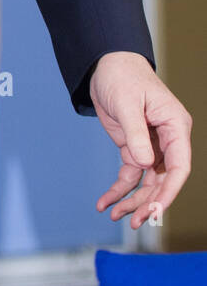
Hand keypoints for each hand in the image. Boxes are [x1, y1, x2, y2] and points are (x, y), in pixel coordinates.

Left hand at [91, 51, 191, 227]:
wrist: (104, 64)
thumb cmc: (121, 76)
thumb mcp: (127, 102)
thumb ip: (136, 133)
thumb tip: (145, 164)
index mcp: (175, 127)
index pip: (179, 166)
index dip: (169, 190)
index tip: (156, 209)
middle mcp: (167, 140)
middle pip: (163, 179)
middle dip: (148, 202)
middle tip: (132, 221)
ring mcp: (150, 145)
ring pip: (146, 181)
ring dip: (132, 200)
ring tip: (114, 216)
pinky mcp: (133, 147)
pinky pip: (129, 174)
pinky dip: (118, 189)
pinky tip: (105, 203)